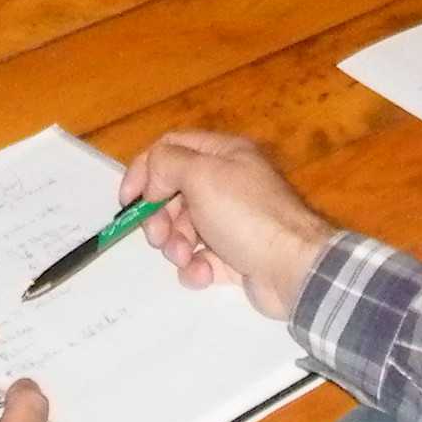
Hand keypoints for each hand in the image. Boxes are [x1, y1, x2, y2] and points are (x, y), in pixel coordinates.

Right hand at [124, 130, 340, 321]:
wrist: (293, 268)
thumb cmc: (247, 215)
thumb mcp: (202, 175)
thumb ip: (167, 164)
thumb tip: (154, 180)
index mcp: (224, 155)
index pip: (171, 149)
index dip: (144, 170)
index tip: (128, 200)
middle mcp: (228, 184)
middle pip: (173, 192)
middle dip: (159, 216)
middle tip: (157, 235)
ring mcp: (232, 222)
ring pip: (183, 229)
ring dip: (176, 245)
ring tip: (185, 255)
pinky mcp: (235, 257)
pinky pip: (201, 258)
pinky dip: (196, 267)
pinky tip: (205, 272)